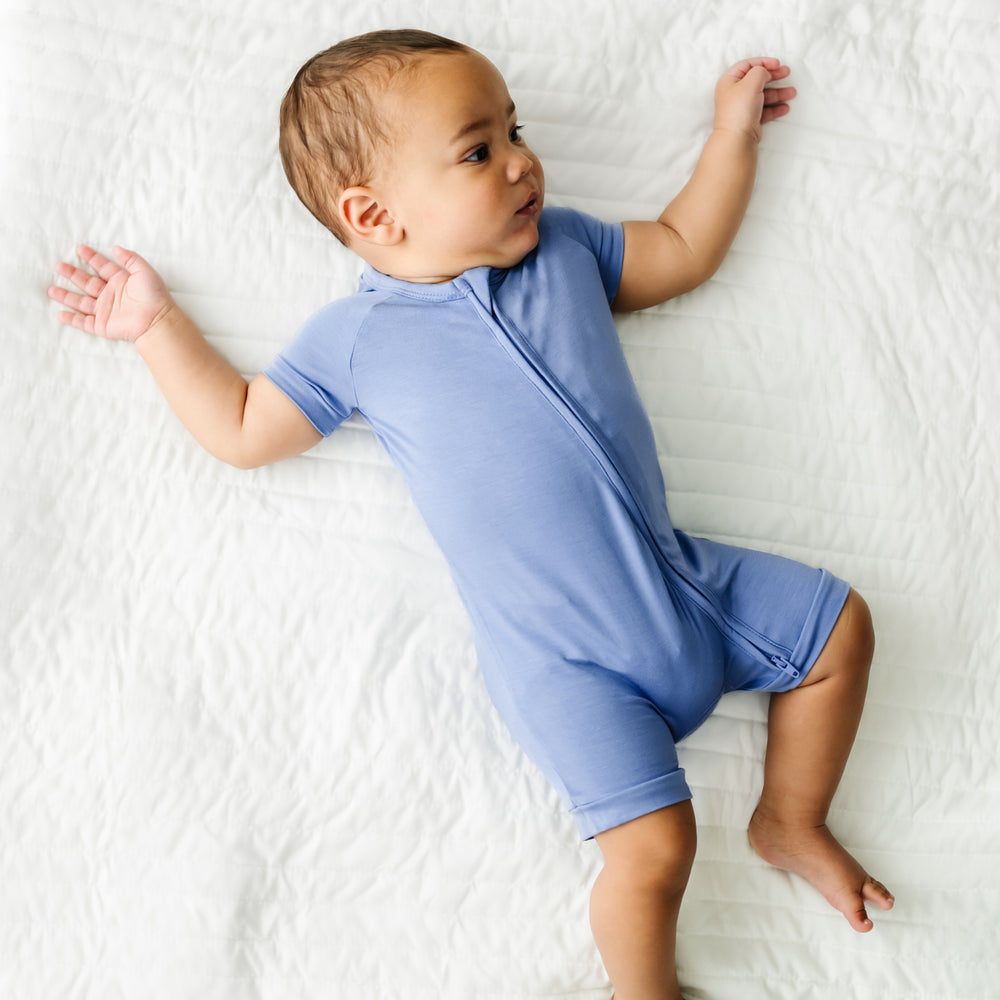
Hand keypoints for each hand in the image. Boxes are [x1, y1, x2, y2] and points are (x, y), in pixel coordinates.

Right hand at [48, 245, 174, 341]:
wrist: (156, 321)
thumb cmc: (154, 296)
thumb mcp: (144, 271)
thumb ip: (130, 258)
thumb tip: (116, 247)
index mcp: (121, 281)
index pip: (103, 267)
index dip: (92, 258)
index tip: (80, 248)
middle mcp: (111, 295)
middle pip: (87, 283)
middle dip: (72, 274)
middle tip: (58, 265)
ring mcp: (105, 311)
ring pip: (81, 302)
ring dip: (66, 296)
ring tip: (51, 289)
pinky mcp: (102, 325)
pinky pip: (83, 322)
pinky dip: (71, 319)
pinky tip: (60, 314)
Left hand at [713, 57, 795, 142]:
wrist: (737, 138)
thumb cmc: (740, 109)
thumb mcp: (751, 81)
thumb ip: (760, 71)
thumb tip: (764, 72)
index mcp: (729, 81)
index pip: (747, 65)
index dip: (763, 62)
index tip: (777, 64)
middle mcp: (734, 93)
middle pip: (757, 80)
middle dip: (773, 76)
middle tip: (787, 73)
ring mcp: (742, 107)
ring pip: (763, 95)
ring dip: (778, 93)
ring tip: (792, 93)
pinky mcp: (749, 119)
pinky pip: (764, 110)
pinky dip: (775, 108)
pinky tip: (785, 108)